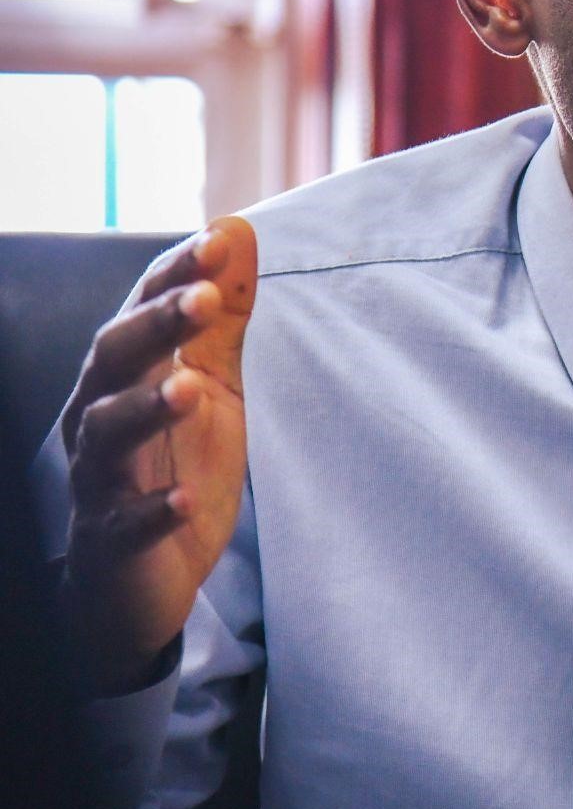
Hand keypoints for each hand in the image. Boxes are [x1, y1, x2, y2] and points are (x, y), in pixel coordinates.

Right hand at [57, 217, 256, 692]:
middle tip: (205, 297)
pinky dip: (154, 510)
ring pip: (106, 433)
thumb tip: (236, 231)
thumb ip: (222, 317)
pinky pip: (125, 524)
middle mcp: (100, 416)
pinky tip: (186, 500)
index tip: (219, 242)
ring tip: (189, 388)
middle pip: (115, 359)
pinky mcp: (112, 541)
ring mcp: (101, 479)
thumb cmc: (175, 464)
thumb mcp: (212, 383)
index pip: (144, 310)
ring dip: (145, 407)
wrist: (144, 577)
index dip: (176, 275)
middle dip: (156, 324)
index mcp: (125, 375)